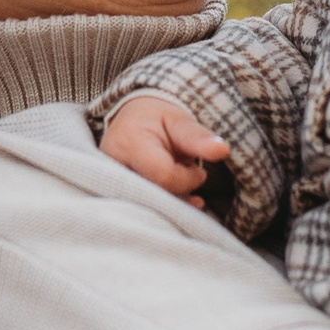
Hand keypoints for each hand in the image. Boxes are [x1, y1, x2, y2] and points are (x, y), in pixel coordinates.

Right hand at [99, 96, 226, 207]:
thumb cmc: (157, 119)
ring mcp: (106, 183)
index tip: (199, 171)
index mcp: (130, 142)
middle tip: (190, 183)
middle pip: (152, 197)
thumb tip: (223, 150)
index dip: (189, 179)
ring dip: (170, 203)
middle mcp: (111, 165)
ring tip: (182, 189)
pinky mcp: (109, 194)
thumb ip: (199, 138)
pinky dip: (157, 209)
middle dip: (179, 195)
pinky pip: (135, 209)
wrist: (130, 121)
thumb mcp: (179, 121)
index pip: (164, 176)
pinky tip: (173, 205)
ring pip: (144, 207)